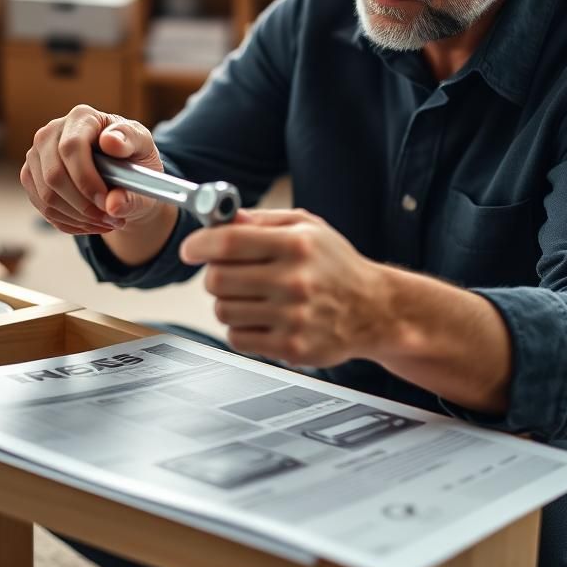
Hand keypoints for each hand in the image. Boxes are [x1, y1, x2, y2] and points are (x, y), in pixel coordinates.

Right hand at [20, 105, 163, 234]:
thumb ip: (137, 176)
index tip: (107, 202)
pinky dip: (69, 222)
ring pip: (46, 197)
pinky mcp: (30, 176)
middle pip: (54, 175)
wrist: (121, 169)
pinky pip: (43, 208)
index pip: (71, 147)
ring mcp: (36, 154)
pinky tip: (91, 223)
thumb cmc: (134, 156)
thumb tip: (113, 202)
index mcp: (82, 117)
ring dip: (79, 217)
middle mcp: (52, 132)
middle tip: (111, 219)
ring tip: (107, 222)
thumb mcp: (145, 155)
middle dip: (84, 205)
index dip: (87, 180)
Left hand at [180, 208, 382, 365]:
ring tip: (251, 296)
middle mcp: (294, 280)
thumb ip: (261, 220)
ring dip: (228, 302)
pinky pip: (236, 337)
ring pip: (223, 310)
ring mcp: (292, 317)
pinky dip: (240, 327)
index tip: (192, 249)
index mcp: (296, 245)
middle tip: (227, 273)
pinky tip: (261, 318)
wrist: (375, 309)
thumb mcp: (307, 227)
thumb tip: (220, 219)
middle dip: (214, 274)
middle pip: (217, 279)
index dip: (200, 244)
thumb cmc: (337, 265)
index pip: (228, 242)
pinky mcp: (291, 347)